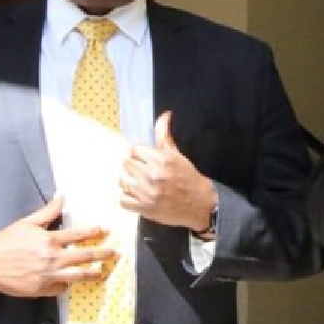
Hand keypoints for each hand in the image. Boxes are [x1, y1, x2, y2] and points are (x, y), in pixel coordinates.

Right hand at [0, 195, 117, 296]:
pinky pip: (61, 288)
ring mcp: (48, 275)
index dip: (95, 232)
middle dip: (103, 254)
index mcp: (50, 240)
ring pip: (78, 275)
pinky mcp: (42, 289)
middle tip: (115, 254)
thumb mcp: (26, 224)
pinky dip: (67, 285)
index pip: (79, 235)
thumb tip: (62, 196)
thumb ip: (48, 212)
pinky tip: (72, 283)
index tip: (105, 231)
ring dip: (93, 274)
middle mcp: (52, 258)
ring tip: (103, 273)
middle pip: (85, 256)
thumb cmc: (5, 242)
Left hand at [120, 111, 217, 230]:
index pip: (134, 150)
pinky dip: (128, 199)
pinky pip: (123, 200)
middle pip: (127, 164)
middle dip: (135, 167)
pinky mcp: (144, 208)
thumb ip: (165, 135)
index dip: (139, 154)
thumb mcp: (177, 155)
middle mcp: (154, 175)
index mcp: (162, 160)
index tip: (145, 159)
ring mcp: (147, 193)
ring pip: (122, 181)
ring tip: (141, 184)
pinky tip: (139, 196)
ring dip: (130, 182)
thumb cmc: (189, 179)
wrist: (200, 205)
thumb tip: (164, 115)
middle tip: (145, 172)